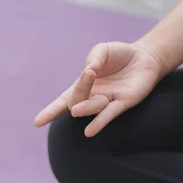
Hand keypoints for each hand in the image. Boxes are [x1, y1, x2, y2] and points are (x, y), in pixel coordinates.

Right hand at [34, 41, 165, 136]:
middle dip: (80, 90)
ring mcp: (108, 101)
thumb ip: (94, 58)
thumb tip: (89, 70)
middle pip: (78, 101)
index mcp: (84, 86)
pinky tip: (89, 132)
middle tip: (88, 74)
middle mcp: (94, 97)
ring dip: (87, 106)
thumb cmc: (119, 55)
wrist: (145, 57)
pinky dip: (99, 122)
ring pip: (93, 107)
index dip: (51, 111)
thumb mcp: (102, 50)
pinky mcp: (124, 103)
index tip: (37, 122)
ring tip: (77, 109)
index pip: (63, 101)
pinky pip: (109, 114)